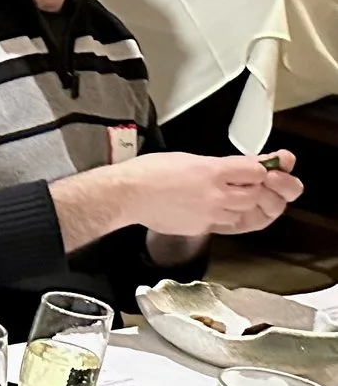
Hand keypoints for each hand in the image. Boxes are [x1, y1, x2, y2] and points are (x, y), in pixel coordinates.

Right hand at [120, 150, 300, 237]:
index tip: (251, 169)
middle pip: (255, 195)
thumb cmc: (150, 171)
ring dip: (240, 205)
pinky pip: (223, 223)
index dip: (257, 170)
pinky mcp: (201, 228)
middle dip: (253, 189)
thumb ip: (219, 165)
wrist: (127, 195)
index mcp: (213, 171)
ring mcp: (209, 214)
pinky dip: (222, 216)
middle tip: (244, 184)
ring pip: (243, 212)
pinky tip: (208, 208)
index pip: (256, 171)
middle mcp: (216, 194)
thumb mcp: (189, 158)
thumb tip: (241, 168)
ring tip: (226, 197)